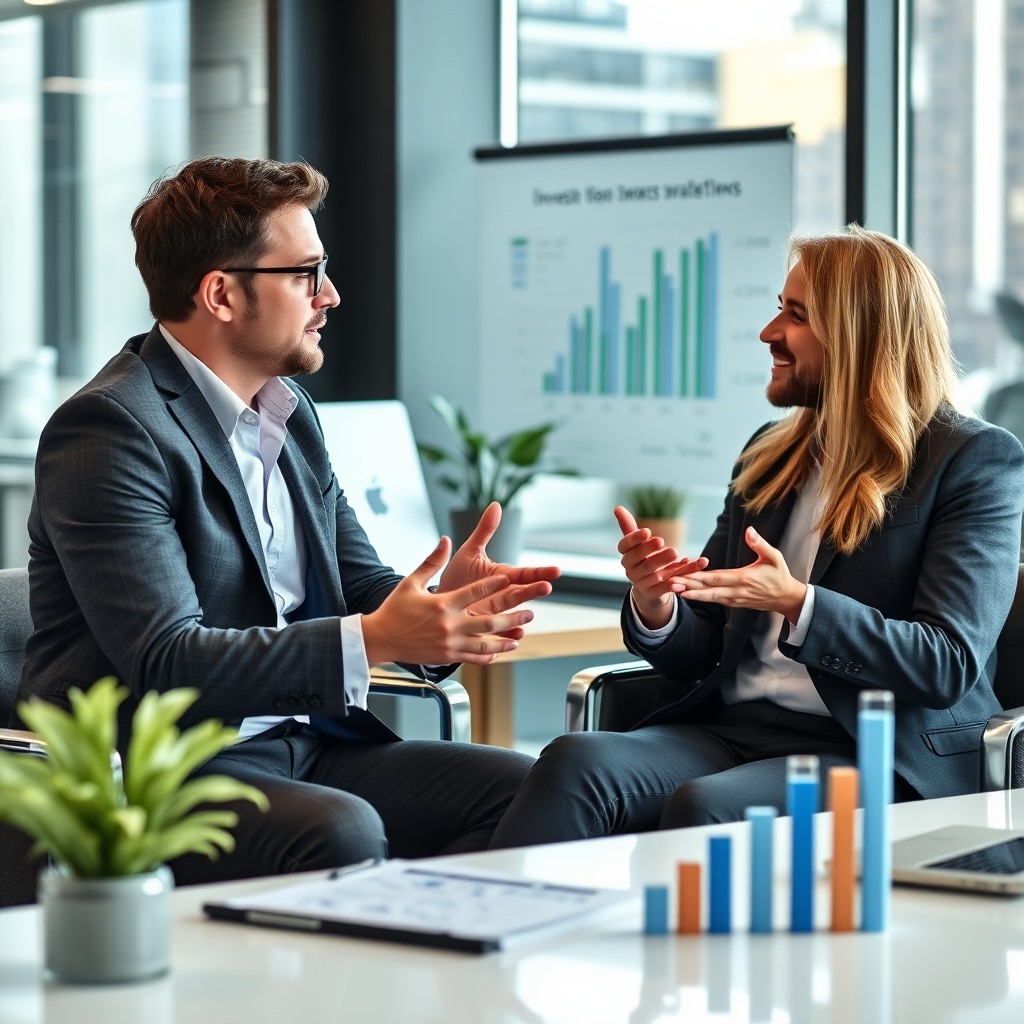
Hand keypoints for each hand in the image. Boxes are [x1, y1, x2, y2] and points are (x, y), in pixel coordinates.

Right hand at [361, 537, 536, 666]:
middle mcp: (449, 624)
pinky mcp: (446, 656)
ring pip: (485, 643)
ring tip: (520, 635)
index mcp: (443, 603)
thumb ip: (431, 562)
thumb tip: (445, 540)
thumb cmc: (395, 608)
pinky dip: (488, 655)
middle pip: (488, 621)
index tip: (510, 578)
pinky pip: (472, 657)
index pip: (475, 591)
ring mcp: (449, 643)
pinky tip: (499, 651)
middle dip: (512, 616)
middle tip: (530, 611)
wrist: (380, 638)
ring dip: (505, 639)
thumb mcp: (411, 581)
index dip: (495, 584)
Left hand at [438, 502, 559, 637]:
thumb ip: (485, 531)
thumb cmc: (457, 577)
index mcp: (502, 577)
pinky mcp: (483, 628)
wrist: (439, 601)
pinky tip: (515, 635)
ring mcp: (494, 613)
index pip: (524, 574)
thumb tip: (496, 505)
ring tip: (529, 615)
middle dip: (533, 591)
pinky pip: (498, 632)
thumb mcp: (470, 551)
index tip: (556, 571)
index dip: (539, 572)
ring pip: (511, 614)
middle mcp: (502, 596)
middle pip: (520, 593)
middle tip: (547, 587)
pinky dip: (507, 634)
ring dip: (521, 616)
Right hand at [615, 505, 706, 629]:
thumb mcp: (638, 544)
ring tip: (678, 554)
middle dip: (650, 550)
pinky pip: (664, 589)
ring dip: (665, 563)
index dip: (634, 539)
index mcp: (626, 554)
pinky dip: (671, 585)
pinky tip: (680, 580)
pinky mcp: (652, 594)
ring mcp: (641, 583)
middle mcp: (630, 569)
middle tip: (662, 540)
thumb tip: (617, 508)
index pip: (625, 545)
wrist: (649, 587)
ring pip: (653, 573)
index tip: (647, 531)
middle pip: (639, 559)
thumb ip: (629, 526)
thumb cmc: (644, 558)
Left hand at [677, 526, 806, 621]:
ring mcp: (734, 599)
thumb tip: (749, 530)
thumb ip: (760, 544)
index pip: (716, 578)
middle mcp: (736, 591)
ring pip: (709, 597)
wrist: (787, 598)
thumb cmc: (780, 575)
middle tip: (668, 584)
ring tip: (672, 590)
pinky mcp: (734, 603)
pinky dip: (700, 596)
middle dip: (687, 587)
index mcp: (744, 579)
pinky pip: (714, 599)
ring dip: (690, 593)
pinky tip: (687, 592)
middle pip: (707, 589)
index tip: (682, 575)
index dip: (697, 577)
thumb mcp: (775, 557)